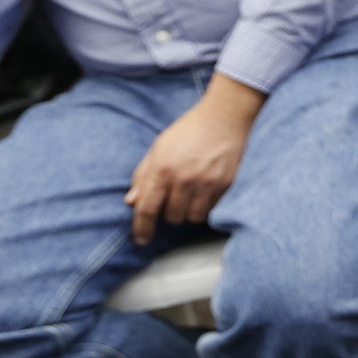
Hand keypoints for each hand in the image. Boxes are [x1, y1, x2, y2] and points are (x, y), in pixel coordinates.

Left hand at [124, 80, 262, 242]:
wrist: (225, 117)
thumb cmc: (189, 131)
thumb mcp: (159, 148)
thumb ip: (143, 175)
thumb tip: (131, 202)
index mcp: (162, 168)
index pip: (147, 208)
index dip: (141, 228)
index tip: (140, 239)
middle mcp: (184, 179)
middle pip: (172, 217)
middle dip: (170, 213)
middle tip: (174, 198)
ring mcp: (207, 183)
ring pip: (193, 217)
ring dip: (189, 212)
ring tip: (192, 195)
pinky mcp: (226, 185)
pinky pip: (212, 209)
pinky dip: (207, 205)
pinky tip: (207, 190)